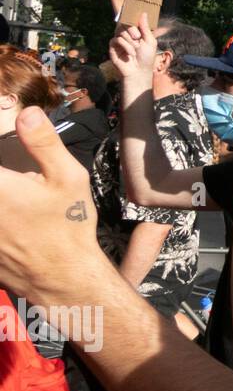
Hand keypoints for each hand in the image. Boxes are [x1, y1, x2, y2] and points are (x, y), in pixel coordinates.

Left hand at [0, 107, 101, 294]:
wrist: (62, 278)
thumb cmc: (68, 227)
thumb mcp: (69, 179)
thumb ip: (44, 143)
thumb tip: (29, 112)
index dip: (1, 161)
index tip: (11, 174)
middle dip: (3, 184)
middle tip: (14, 185)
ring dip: (1, 200)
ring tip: (14, 206)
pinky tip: (10, 222)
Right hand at [108, 13, 157, 84]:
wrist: (139, 71)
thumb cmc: (146, 57)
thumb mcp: (150, 41)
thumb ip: (146, 27)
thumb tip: (144, 13)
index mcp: (136, 31)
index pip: (131, 19)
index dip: (131, 16)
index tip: (133, 13)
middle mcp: (126, 34)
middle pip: (124, 23)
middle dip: (131, 29)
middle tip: (137, 37)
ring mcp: (119, 40)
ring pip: (120, 31)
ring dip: (130, 40)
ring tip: (136, 49)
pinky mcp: (112, 47)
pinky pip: (116, 39)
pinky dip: (125, 46)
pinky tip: (130, 53)